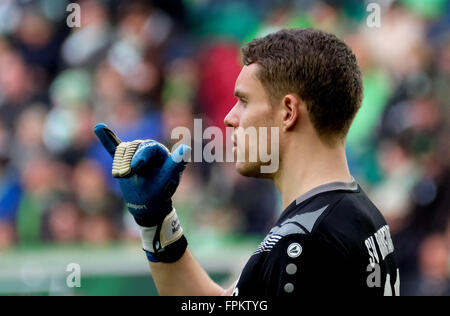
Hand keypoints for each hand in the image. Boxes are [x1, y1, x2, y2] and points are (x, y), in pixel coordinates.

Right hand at [94, 123, 190, 261]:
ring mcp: (136, 153)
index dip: (142, 156)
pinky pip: (114, 147)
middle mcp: (149, 149)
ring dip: (120, 162)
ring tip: (121, 175)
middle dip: (129, 161)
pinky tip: (99, 128)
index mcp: (161, 153)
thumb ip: (174, 164)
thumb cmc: (160, 192)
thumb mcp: (166, 180)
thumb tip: (187, 148)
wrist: (147, 204)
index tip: (135, 168)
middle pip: (135, 147)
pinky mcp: (124, 159)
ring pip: (124, 149)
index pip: (150, 147)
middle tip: (125, 175)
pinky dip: (107, 139)